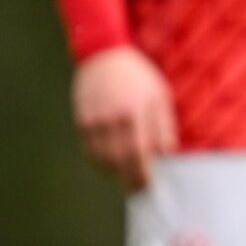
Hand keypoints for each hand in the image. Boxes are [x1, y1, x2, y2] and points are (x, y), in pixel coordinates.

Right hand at [71, 46, 175, 190]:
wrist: (104, 56)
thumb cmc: (139, 77)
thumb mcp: (160, 97)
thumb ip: (163, 127)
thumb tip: (165, 156)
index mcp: (134, 113)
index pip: (138, 153)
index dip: (142, 173)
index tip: (148, 185)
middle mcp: (111, 119)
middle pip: (118, 160)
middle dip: (128, 179)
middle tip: (138, 189)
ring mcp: (93, 121)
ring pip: (101, 158)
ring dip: (113, 172)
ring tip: (126, 177)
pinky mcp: (81, 121)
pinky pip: (89, 150)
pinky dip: (99, 161)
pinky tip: (110, 163)